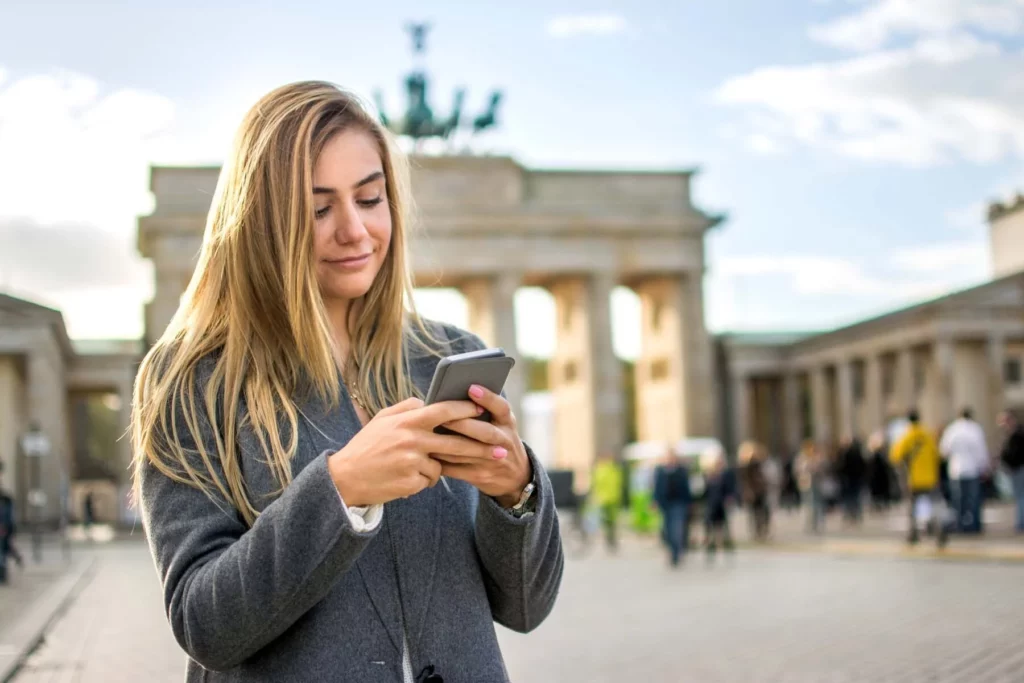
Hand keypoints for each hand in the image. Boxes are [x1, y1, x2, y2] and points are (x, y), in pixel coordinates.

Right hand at [328, 397, 496, 506]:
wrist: (344, 478)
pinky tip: (406, 478)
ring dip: (443, 466)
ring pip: (443, 464)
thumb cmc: (366, 446)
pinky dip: (423, 480)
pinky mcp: (410, 482)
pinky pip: (429, 480)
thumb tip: (429, 401)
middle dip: (482, 446)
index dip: (466, 408)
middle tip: (502, 450)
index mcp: (407, 420)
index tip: (481, 408)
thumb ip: (407, 408)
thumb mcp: (382, 419)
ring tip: (439, 466)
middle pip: (456, 442)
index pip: (444, 410)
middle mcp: (411, 439)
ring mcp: (411, 462)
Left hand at [431, 384, 531, 507]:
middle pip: (485, 432)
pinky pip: (456, 469)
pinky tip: (427, 452)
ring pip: (466, 452)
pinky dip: (440, 461)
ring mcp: (493, 460)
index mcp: (507, 422)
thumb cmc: (500, 440)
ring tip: (427, 434)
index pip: (501, 408)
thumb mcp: (501, 423)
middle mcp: (504, 440)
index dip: (488, 398)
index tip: (471, 388)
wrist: (515, 475)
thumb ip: (486, 410)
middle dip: (462, 424)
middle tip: (441, 416)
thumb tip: (454, 394)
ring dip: (445, 443)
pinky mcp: (480, 476)